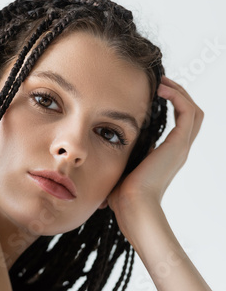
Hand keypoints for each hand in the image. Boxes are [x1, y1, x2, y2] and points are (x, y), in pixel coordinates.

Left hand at [107, 76, 203, 221]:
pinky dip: (178, 97)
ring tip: (161, 82)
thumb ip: (117, 161)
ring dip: (179, 93)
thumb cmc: (123, 196)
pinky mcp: (177, 146)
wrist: (133, 207)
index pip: (180, 124)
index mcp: (168, 155)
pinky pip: (187, 113)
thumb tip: (97, 160)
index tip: (153, 92)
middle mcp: (178, 150)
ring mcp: (180, 148)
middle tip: (160, 83)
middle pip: (192, 115)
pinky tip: (161, 89)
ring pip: (194, 111)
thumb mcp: (121, 171)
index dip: (172, 105)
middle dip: (178, 95)